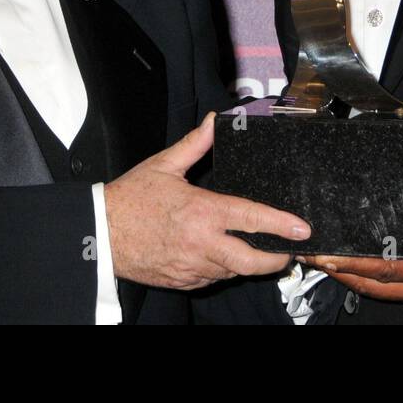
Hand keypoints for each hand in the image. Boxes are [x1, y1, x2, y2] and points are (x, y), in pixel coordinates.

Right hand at [104, 112, 311, 289]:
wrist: (100, 233)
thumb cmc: (131, 198)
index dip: (281, 225)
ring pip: (233, 271)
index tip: (302, 228)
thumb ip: (196, 144)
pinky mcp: (183, 281)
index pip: (252, 219)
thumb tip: (216, 121)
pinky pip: (213, 278)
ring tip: (255, 248)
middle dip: (276, 259)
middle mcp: (202, 244)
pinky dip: (222, 268)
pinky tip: (221, 254)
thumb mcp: (164, 165)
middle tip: (288, 250)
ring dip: (247, 261)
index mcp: (202, 212)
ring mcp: (193, 267)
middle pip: (252, 261)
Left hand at [299, 197, 402, 315]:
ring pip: (381, 291)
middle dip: (342, 273)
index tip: (328, 256)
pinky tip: (359, 265)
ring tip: (327, 260)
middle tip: (314, 256)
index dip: (354, 263)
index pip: (387, 269)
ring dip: (353, 277)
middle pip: (375, 286)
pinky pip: (394, 289)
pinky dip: (373, 278)